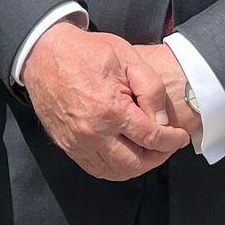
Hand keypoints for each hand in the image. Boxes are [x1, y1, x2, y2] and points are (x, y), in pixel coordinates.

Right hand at [22, 22, 190, 180]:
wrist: (44, 52)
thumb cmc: (86, 52)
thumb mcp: (127, 57)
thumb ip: (151, 89)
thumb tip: (161, 120)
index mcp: (111, 110)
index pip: (152, 138)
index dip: (172, 140)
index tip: (180, 137)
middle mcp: (93, 132)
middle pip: (136, 163)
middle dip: (158, 157)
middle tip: (166, 145)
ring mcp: (77, 142)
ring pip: (116, 172)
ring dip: (137, 166)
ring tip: (148, 151)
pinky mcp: (67, 145)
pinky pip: (96, 168)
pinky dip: (115, 168)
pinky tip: (124, 154)